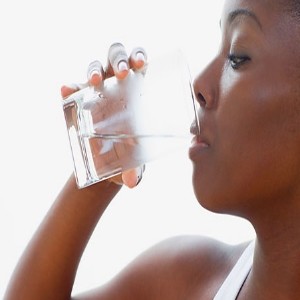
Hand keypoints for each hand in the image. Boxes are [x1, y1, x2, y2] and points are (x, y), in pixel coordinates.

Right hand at [61, 43, 146, 187]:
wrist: (105, 163)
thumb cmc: (126, 156)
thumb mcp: (132, 161)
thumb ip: (135, 170)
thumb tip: (132, 183)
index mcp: (136, 92)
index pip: (138, 65)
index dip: (139, 56)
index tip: (142, 63)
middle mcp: (116, 87)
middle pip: (116, 58)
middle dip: (119, 59)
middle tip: (123, 73)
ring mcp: (96, 92)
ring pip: (95, 67)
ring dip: (94, 69)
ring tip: (95, 81)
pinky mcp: (79, 102)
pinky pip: (72, 89)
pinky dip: (69, 87)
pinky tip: (66, 90)